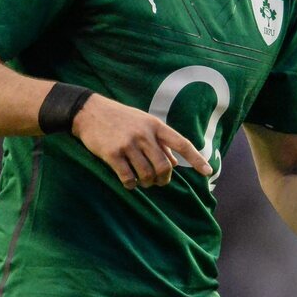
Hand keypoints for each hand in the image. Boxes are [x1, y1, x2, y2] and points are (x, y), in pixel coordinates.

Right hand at [72, 93, 211, 189]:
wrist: (89, 111)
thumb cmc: (120, 118)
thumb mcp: (143, 123)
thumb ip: (160, 142)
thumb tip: (176, 163)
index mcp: (155, 125)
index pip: (182, 143)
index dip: (196, 159)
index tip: (208, 172)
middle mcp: (144, 134)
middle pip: (164, 166)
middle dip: (163, 179)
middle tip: (158, 182)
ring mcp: (128, 144)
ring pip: (147, 174)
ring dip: (147, 183)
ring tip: (143, 182)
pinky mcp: (112, 154)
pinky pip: (128, 178)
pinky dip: (131, 185)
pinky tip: (129, 182)